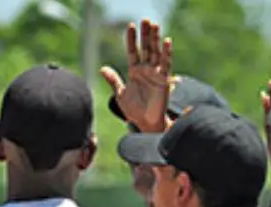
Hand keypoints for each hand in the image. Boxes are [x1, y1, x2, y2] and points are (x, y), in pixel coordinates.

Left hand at [102, 19, 172, 133]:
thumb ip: (113, 80)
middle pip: (146, 48)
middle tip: (146, 19)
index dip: (132, 39)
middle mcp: (146, 70)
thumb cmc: (133, 110)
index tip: (131, 26)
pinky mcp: (164, 80)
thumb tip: (102, 68)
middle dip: (146, 34)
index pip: (133, 51)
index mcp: (135, 72)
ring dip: (155, 39)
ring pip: (156, 52)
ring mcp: (156, 73)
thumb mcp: (120, 94)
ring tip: (155, 25)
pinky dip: (167, 53)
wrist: (145, 123)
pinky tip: (166, 41)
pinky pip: (166, 64)